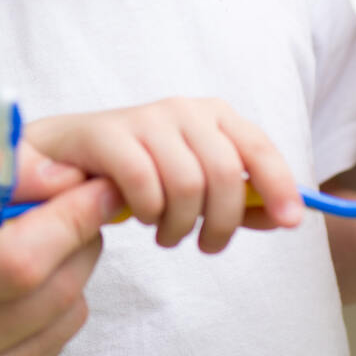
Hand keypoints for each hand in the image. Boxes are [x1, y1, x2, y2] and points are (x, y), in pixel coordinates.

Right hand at [0, 142, 120, 355]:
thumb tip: (56, 167)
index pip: (17, 260)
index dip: (70, 220)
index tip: (97, 185)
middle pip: (49, 294)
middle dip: (80, 239)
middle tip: (78, 205)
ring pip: (60, 323)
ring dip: (72, 274)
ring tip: (44, 241)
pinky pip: (48, 349)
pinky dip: (54, 309)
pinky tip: (23, 285)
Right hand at [25, 97, 303, 253]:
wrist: (64, 156)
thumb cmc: (138, 172)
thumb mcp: (196, 182)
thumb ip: (240, 199)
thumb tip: (286, 216)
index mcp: (214, 115)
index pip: (258, 147)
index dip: (280, 185)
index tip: (291, 222)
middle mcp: (184, 109)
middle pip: (226, 174)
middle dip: (221, 222)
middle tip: (206, 245)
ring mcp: (146, 118)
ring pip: (187, 184)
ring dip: (180, 225)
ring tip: (167, 234)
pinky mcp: (109, 133)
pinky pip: (146, 184)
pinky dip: (149, 213)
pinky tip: (142, 218)